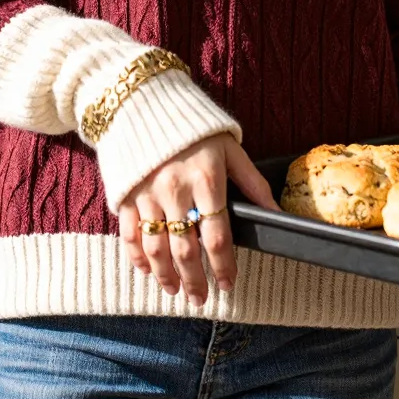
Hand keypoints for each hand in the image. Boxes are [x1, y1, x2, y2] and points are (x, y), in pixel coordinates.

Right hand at [119, 133, 277, 307]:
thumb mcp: (229, 147)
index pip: (218, 237)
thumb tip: (275, 211)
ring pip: (156, 247)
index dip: (224, 267)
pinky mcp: (124, 193)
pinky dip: (136, 257)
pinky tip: (146, 271)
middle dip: (195, 280)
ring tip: (175, 291)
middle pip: (186, 249)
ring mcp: (146, 194)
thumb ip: (251, 182)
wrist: (142, 99)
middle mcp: (175, 190)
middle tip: (201, 299)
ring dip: (166, 275)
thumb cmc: (194, 125)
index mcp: (207, 179)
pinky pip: (129, 234)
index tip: (228, 284)